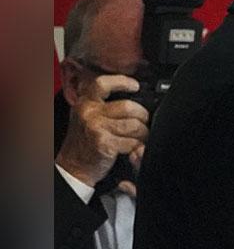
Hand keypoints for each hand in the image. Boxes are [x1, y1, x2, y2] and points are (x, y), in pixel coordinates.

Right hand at [56, 72, 148, 189]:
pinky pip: (132, 142)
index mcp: (85, 103)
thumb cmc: (86, 142)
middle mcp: (89, 112)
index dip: (122, 82)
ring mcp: (96, 127)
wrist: (74, 166)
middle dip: (143, 116)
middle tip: (143, 122)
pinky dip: (138, 146)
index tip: (135, 86)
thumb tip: (132, 96)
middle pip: (129, 107)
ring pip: (134, 125)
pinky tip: (133, 148)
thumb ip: (104, 105)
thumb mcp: (88, 117)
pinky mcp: (104, 143)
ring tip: (140, 137)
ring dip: (143, 133)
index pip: (103, 84)